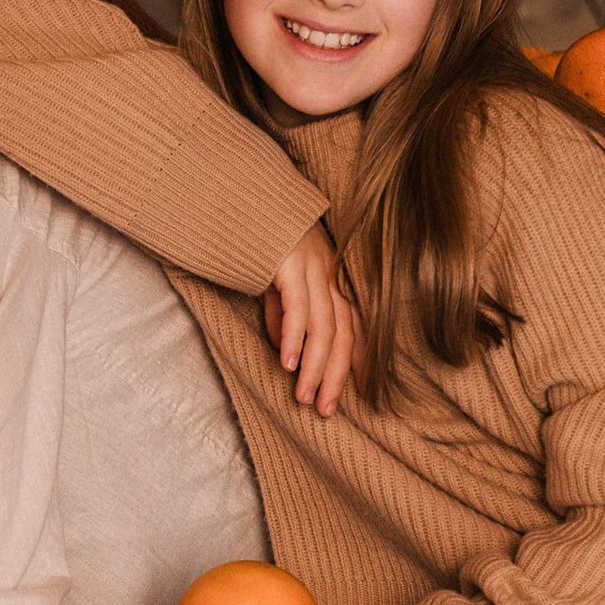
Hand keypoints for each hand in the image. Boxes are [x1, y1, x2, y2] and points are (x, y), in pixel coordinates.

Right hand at [260, 220, 361, 412]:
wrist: (241, 194)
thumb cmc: (259, 239)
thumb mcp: (275, 281)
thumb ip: (283, 313)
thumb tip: (287, 351)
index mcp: (332, 275)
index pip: (355, 323)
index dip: (361, 359)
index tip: (362, 393)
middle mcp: (330, 272)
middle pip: (343, 332)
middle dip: (337, 375)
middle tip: (327, 410)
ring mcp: (312, 266)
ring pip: (324, 326)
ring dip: (316, 367)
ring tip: (305, 398)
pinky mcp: (288, 262)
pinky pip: (297, 306)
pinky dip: (294, 338)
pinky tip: (289, 364)